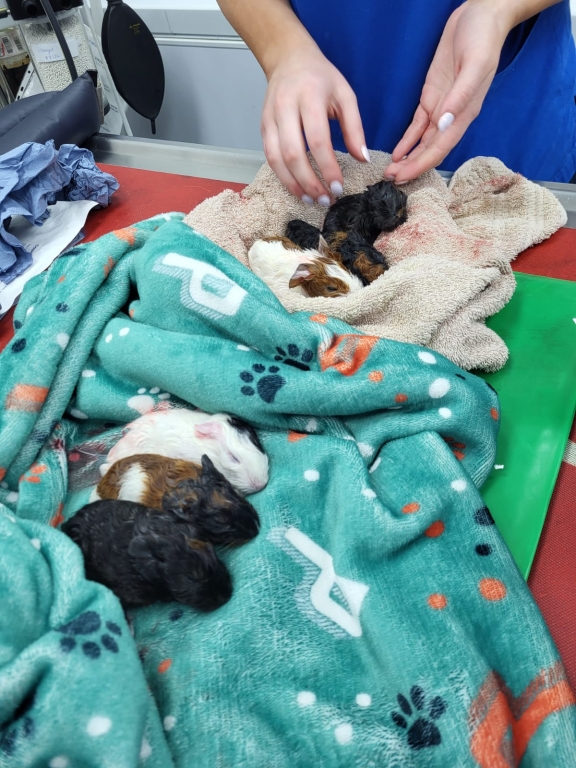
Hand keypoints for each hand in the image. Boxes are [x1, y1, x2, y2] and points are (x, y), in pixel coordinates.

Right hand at [262, 45, 368, 204]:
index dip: (327, 167)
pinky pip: (269, 157)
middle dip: (309, 181)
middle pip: (293, 153)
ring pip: (276, 159)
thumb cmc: (321, 78)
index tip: (338, 187)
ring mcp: (270, 118)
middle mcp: (285, 107)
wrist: (288, 58)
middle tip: (324, 200)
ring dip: (293, 184)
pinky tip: (297, 188)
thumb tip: (362, 159)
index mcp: (309, 96)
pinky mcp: (262, 127)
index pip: (317, 139)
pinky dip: (282, 176)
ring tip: (310, 200)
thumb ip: (355, 128)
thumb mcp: (345, 95)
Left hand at [385, 0, 513, 183]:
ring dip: (408, 159)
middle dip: (411, 167)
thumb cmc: (482, 38)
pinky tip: (397, 154)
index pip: (441, 148)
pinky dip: (407, 141)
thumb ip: (460, 96)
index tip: (404, 177)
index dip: (422, 165)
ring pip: (423, 142)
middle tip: (389, 180)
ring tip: (390, 173)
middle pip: (430, 150)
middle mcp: (452, 117)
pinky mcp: (432, 98)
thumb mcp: (475, 65)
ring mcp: (441, 109)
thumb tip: (445, 124)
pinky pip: (418, 127)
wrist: (481, 16)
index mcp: (465, 114)